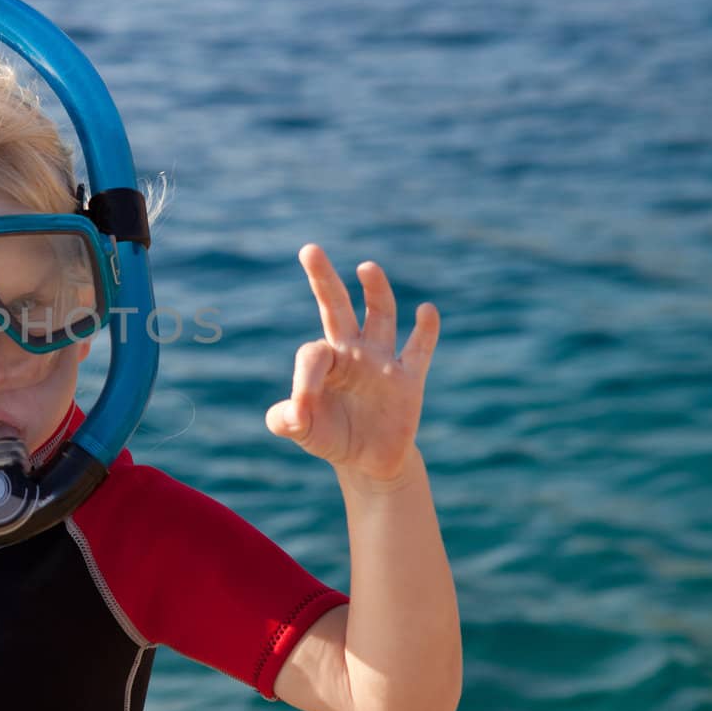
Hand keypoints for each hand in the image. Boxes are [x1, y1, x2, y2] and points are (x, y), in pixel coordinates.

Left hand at [265, 244, 438, 482]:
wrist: (367, 461)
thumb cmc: (329, 437)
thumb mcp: (300, 431)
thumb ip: (285, 421)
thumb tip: (293, 413)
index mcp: (323, 361)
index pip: (312, 353)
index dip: (304, 380)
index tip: (301, 411)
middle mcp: (351, 352)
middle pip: (337, 307)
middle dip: (323, 280)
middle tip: (309, 249)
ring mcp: (381, 362)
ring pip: (380, 316)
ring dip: (375, 291)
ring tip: (366, 267)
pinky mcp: (409, 379)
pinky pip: (419, 349)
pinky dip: (426, 330)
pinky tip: (427, 310)